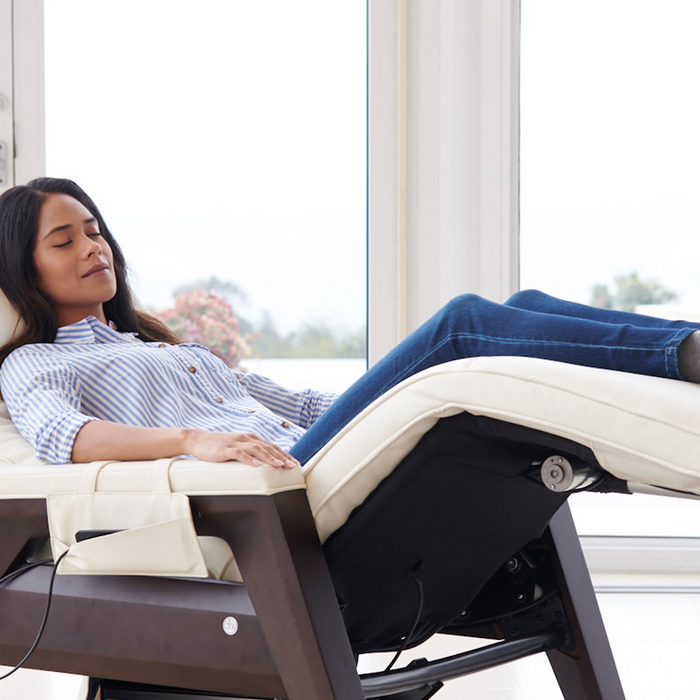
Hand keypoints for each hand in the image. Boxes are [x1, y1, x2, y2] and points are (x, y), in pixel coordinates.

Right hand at [183, 429, 300, 468]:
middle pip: (268, 447)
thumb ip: (250, 453)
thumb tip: (264, 464)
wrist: (198, 440)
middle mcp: (246, 438)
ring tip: (279, 466)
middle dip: (282, 457)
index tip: (295, 463)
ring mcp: (236, 442)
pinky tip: (257, 466)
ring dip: (269, 458)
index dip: (284, 454)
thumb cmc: (219, 446)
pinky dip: (249, 459)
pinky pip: (239, 454)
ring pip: (256, 449)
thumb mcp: (237, 448)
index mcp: (250, 438)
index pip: (271, 446)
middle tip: (292, 466)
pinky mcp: (225, 449)